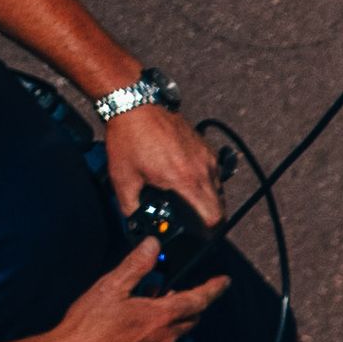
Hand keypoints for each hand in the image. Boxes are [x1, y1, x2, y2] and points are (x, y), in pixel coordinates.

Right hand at [24, 235, 209, 341]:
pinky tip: (134, 328)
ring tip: (142, 307)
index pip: (198, 299)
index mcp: (161, 316)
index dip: (213, 288)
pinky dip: (157, 334)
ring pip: (176, 331)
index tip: (224, 281)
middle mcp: (167, 336)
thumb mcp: (111, 287)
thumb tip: (153, 245)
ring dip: (168, 317)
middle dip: (186, 302)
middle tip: (166, 290)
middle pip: (190, 316)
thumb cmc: (89, 324)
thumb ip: (137, 265)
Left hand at [96, 100, 218, 222]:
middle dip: (208, 217)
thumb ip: (130, 207)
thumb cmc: (128, 139)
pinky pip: (212, 172)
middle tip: (192, 221)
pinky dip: (203, 180)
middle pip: (219, 206)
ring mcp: (207, 158)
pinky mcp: (205, 148)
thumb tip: (135, 224)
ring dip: (206, 198)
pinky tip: (184, 177)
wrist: (134, 106)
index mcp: (185, 181)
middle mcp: (202, 170)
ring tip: (186, 197)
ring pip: (217, 190)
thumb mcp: (123, 178)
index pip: (213, 216)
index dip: (209, 231)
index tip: (200, 235)